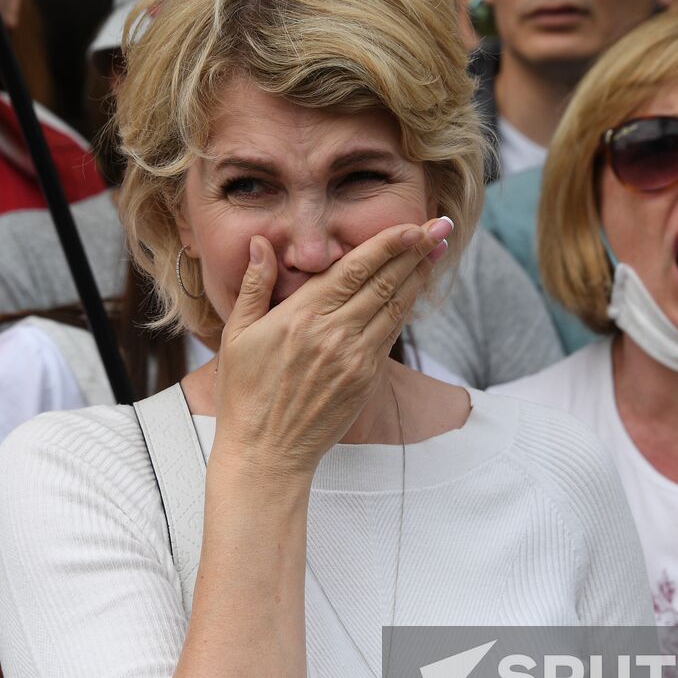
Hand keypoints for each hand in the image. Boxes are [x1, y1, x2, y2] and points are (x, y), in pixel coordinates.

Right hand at [212, 216, 451, 476]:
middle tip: (440, 225)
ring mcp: (354, 358)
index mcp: (301, 316)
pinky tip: (415, 291)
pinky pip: (391, 335)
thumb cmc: (245, 394)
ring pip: (395, 306)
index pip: (354, 269)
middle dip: (415, 251)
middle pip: (384, 281)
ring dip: (418, 276)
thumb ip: (255, 285)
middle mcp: (333, 333)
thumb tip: (262, 243)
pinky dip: (406, 308)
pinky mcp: (366, 380)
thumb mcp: (237, 335)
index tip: (411, 225)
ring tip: (436, 251)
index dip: (387, 244)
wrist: (266, 452)